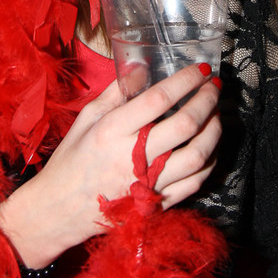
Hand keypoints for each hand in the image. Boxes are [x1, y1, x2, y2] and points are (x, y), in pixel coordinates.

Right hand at [0, 63, 220, 268]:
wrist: (60, 209)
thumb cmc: (72, 160)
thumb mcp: (86, 119)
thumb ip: (116, 93)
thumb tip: (142, 67)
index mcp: (111, 131)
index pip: (158, 99)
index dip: (185, 81)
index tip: (201, 69)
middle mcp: (132, 157)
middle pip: (184, 126)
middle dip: (207, 100)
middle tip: (215, 87)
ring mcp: (147, 183)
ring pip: (197, 155)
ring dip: (214, 130)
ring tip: (216, 114)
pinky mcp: (157, 203)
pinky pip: (195, 182)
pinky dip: (209, 161)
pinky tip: (210, 146)